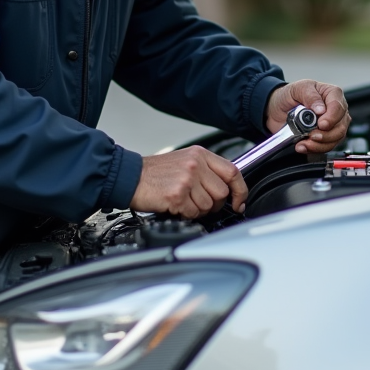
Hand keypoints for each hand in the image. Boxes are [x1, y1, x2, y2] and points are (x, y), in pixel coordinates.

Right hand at [129, 146, 247, 217]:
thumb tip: (227, 189)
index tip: (239, 202)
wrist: (129, 176)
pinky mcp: (178, 195)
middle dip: (214, 204)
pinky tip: (176, 205)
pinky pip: (194, 213)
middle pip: (222, 192)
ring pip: (209, 206)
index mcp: (200, 155)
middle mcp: (195, 164)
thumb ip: (206, 170)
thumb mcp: (184, 161)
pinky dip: (186, 214)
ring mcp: (187, 179)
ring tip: (184, 202)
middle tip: (199, 202)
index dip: (240, 190)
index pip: (233, 171)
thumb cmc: (155, 172)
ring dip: (198, 210)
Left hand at [265, 79, 349, 153]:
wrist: (277, 109)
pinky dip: (314, 149)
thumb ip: (310, 96)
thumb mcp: (298, 89)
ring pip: (335, 139)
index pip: (338, 107)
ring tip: (304, 143)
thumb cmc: (290, 95)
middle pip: (340, 127)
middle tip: (311, 136)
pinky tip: (303, 146)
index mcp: (332, 94)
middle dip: (326, 135)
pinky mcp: (326, 137)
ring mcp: (333, 125)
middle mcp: (336, 110)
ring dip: (319, 145)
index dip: (331, 118)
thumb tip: (321, 109)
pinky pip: (326, 147)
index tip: (321, 124)